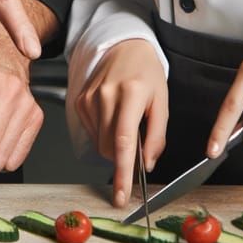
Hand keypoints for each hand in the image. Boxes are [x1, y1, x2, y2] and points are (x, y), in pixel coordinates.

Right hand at [75, 38, 167, 207]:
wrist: (123, 46)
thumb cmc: (146, 72)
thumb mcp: (162, 100)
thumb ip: (157, 135)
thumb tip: (148, 163)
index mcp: (131, 93)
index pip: (123, 142)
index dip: (123, 173)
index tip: (122, 196)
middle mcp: (106, 95)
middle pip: (109, 148)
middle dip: (123, 158)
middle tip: (138, 143)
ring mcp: (89, 98)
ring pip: (100, 143)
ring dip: (114, 144)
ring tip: (126, 120)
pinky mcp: (79, 101)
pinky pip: (92, 132)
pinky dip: (104, 133)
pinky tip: (113, 115)